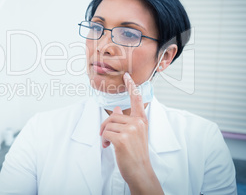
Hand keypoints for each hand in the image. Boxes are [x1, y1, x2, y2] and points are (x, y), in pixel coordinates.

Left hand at [99, 72, 162, 193]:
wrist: (139, 171)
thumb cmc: (135, 153)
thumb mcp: (133, 135)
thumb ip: (126, 121)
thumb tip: (117, 109)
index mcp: (142, 120)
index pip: (137, 99)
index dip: (131, 86)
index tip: (127, 76)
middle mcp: (138, 123)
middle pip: (113, 115)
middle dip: (106, 126)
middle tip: (106, 137)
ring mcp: (131, 130)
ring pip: (108, 124)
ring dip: (104, 134)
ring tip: (109, 143)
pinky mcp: (123, 138)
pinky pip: (105, 133)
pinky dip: (104, 140)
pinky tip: (109, 147)